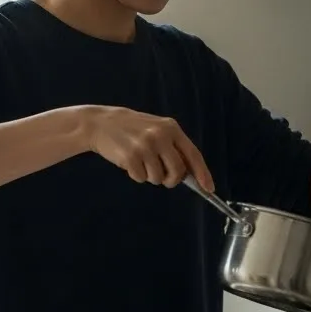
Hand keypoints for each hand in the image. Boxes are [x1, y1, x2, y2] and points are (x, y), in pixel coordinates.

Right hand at [79, 106, 214, 190]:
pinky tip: (130, 161)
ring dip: (150, 176)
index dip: (202, 173)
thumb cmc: (134, 130)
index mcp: (171, 128)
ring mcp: (145, 146)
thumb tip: (192, 174)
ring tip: (141, 161)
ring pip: (158, 178)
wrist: (101, 123)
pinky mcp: (130, 157)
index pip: (193, 154)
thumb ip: (174, 147)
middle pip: (178, 172)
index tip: (209, 188)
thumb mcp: (157, 130)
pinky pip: (141, 179)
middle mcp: (160, 136)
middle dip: (171, 180)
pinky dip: (136, 175)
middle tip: (161, 176)